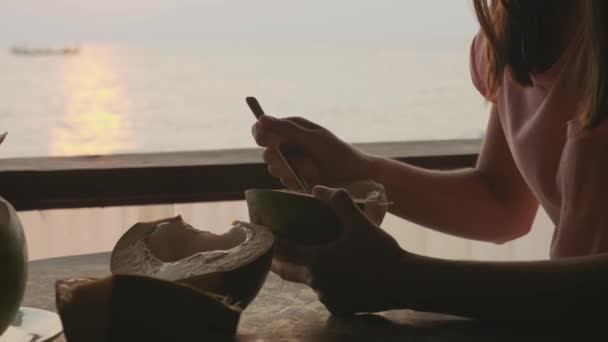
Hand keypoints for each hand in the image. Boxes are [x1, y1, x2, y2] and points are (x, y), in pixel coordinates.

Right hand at [251, 115, 373, 188]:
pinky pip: (284, 181)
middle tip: (304, 159)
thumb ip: (286, 129)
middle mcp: (286, 144)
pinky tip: (313, 177)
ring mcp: (288, 162)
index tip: (269, 142)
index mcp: (290, 128)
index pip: (261, 129)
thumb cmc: (335, 150)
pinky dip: (298, 179)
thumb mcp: (312, 138)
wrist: (353, 174)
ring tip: (314, 168)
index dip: (260, 135)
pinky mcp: (292, 178)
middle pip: (266, 152)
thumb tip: (261, 118)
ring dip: (294, 170)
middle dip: (284, 159)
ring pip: (273, 168)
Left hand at [271, 185, 406, 314]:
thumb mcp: (359, 222)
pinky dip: (327, 284)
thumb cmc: (380, 251)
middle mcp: (317, 283)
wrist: (405, 283)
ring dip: (308, 272)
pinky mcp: (340, 309)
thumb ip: (337, 201)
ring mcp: (328, 299)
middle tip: (275, 250)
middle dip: (279, 261)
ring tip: (314, 257)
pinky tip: (337, 274)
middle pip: (288, 271)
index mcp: (316, 261)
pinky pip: (326, 295)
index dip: (271, 242)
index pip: (282, 252)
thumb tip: (317, 188)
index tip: (264, 234)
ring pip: (310, 283)